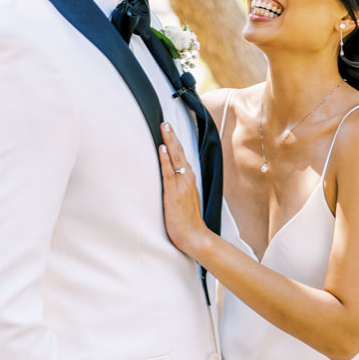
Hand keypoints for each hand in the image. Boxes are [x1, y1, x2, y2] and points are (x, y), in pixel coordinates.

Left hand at [158, 122, 209, 259]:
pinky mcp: (173, 195)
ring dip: (169, 143)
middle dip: (172, 136)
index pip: (181, 156)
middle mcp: (187, 180)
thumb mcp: (184, 199)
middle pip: (179, 153)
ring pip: (175, 160)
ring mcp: (181, 187)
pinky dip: (165, 161)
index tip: (168, 128)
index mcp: (189, 180)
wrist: (196, 238)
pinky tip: (162, 150)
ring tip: (163, 128)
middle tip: (165, 122)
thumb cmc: (188, 221)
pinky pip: (169, 174)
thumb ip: (178, 187)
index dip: (175, 142)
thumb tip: (170, 178)